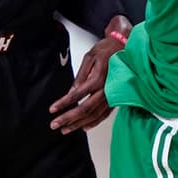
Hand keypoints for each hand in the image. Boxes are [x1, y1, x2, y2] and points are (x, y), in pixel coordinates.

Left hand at [49, 15, 129, 132]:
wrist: (124, 48)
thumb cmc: (107, 50)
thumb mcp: (90, 57)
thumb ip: (81, 75)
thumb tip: (72, 91)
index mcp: (99, 78)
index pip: (77, 95)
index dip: (64, 103)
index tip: (53, 109)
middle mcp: (107, 90)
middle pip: (85, 109)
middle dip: (68, 118)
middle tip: (55, 124)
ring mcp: (112, 96)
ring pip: (94, 115)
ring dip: (79, 124)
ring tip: (65, 129)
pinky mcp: (116, 99)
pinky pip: (105, 115)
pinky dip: (94, 122)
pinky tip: (84, 127)